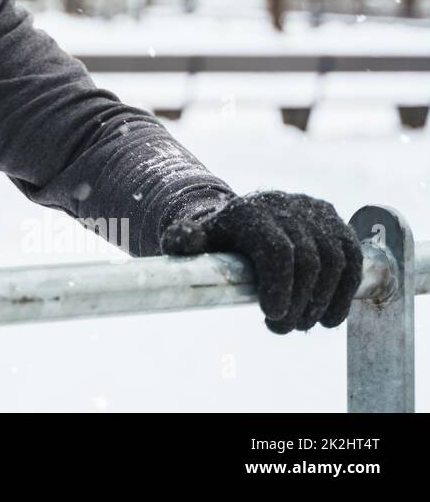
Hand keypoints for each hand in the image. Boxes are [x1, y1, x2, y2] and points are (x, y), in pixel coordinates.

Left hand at [160, 190, 363, 333]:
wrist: (242, 217)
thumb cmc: (217, 238)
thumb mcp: (194, 239)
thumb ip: (183, 240)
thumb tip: (181, 239)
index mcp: (250, 211)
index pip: (277, 250)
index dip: (279, 287)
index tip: (271, 315)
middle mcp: (286, 205)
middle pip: (308, 260)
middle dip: (299, 302)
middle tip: (284, 328)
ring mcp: (315, 211)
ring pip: (335, 262)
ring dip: (323, 302)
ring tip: (303, 324)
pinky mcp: (336, 223)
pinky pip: (352, 260)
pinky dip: (345, 293)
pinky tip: (330, 318)